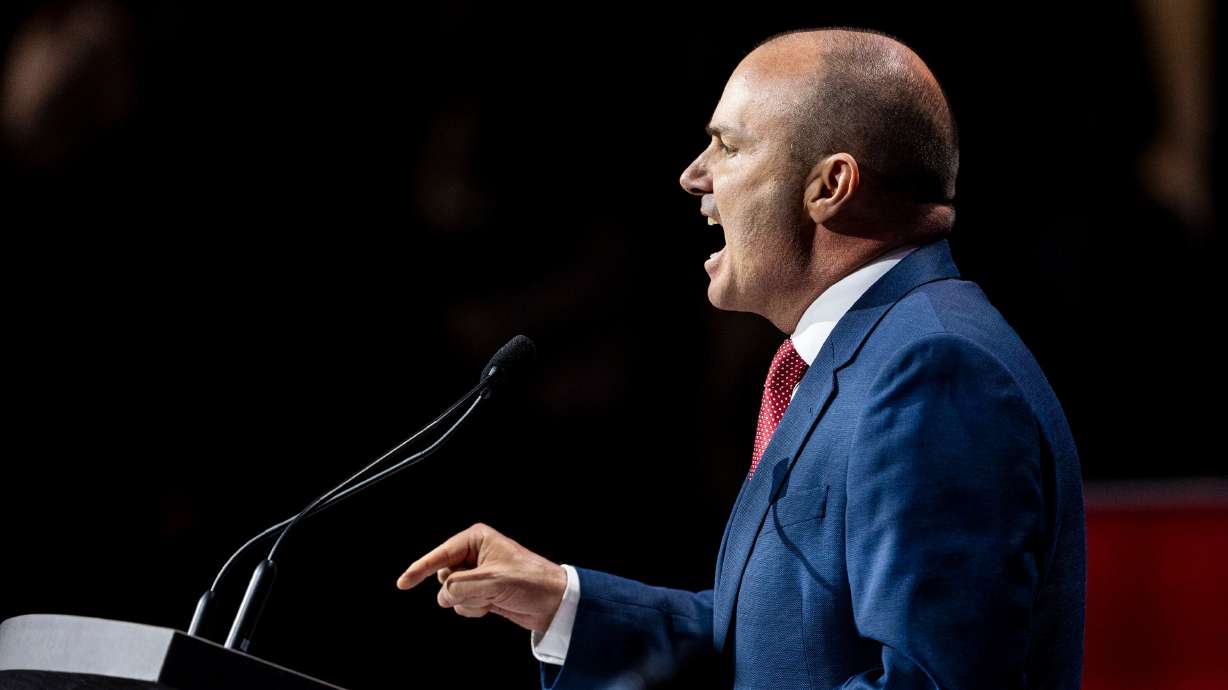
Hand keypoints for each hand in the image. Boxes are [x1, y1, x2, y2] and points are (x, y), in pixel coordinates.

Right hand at [396, 523, 567, 632]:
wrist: (552, 603)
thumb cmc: (529, 582)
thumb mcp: (492, 581)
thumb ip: (459, 587)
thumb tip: (443, 596)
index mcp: (476, 539)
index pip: (440, 555)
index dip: (420, 569)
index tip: (402, 583)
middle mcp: (473, 554)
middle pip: (444, 576)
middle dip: (459, 589)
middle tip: (485, 590)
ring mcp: (476, 574)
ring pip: (451, 593)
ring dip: (468, 601)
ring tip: (492, 598)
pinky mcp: (480, 592)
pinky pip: (461, 604)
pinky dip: (473, 609)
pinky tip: (493, 605)